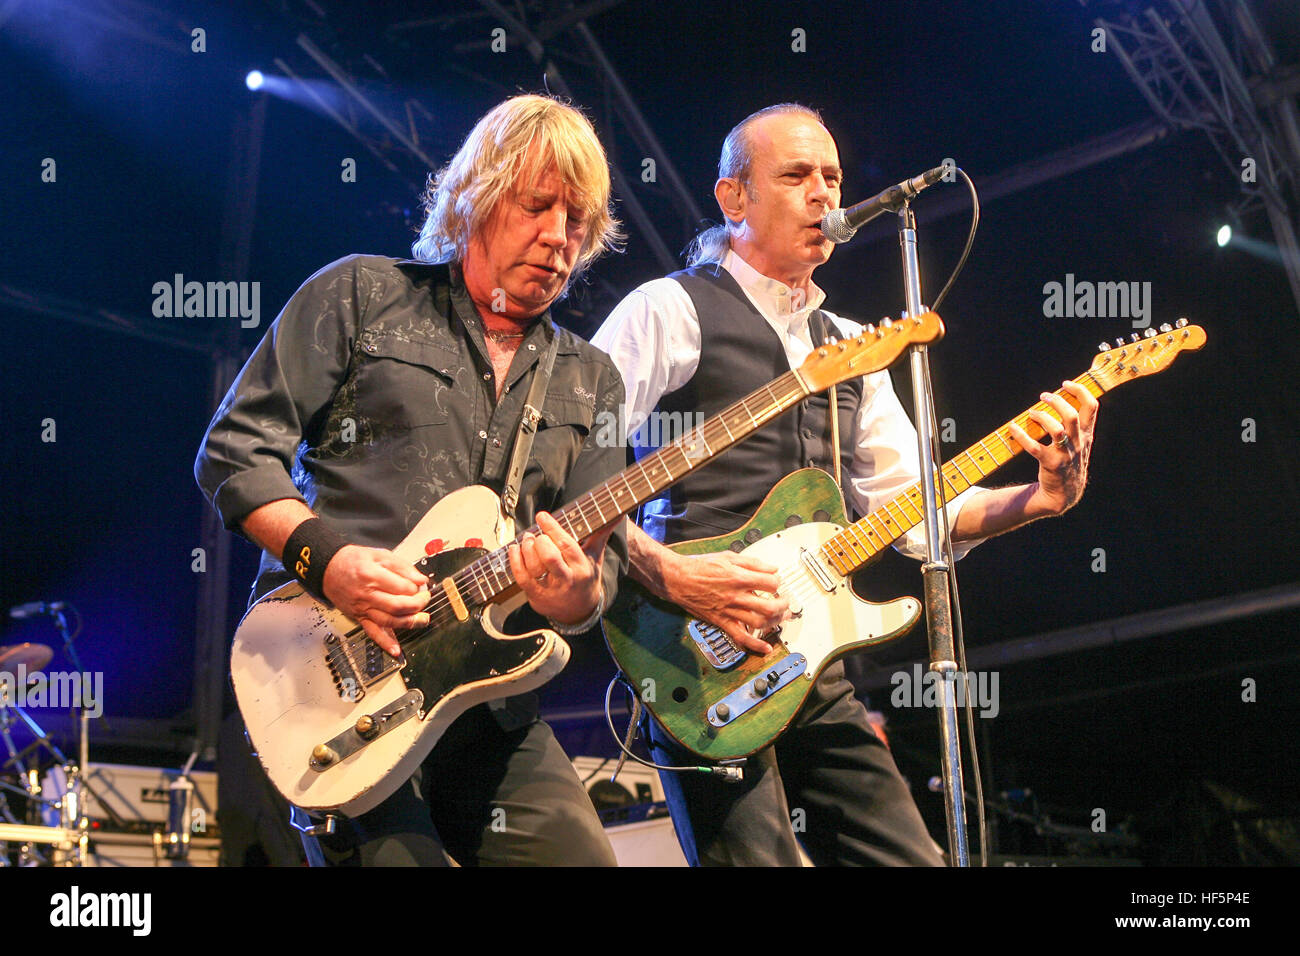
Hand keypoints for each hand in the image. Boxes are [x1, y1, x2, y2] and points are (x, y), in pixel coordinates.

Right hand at [322, 545, 430, 655]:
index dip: (417, 587)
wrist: (327, 570)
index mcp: (372, 575)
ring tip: (422, 620)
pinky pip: (373, 633)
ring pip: (389, 621)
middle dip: (417, 604)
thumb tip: (419, 578)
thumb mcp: (377, 554)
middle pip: (397, 606)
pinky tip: (396, 650)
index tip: (422, 585)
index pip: (402, 587)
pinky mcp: (359, 617)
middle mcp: (367, 594)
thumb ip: (400, 566)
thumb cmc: (351, 560)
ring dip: (409, 623)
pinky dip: (385, 643)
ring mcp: (363, 608)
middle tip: (425, 599)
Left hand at [509, 512, 616, 626]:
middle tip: (536, 534)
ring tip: (527, 539)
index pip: (567, 545)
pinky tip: (516, 549)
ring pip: (533, 566)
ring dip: (526, 548)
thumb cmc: (586, 578)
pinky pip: (521, 577)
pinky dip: (515, 560)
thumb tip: (620, 515)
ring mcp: (550, 589)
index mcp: (582, 568)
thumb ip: (602, 533)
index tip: (542, 516)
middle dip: (539, 541)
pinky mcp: (535, 595)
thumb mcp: (595, 557)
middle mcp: (566, 579)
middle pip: (549, 557)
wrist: (579, 611)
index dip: (552, 529)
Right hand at [663, 551, 788, 654]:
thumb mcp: (728, 556)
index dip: (777, 582)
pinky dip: (755, 645)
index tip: (776, 583)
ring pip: (759, 623)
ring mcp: (729, 611)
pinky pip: (740, 637)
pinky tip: (766, 647)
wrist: (678, 579)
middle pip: (769, 607)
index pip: (771, 583)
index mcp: (739, 577)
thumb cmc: (700, 567)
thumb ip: (753, 563)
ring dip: (775, 622)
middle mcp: (736, 596)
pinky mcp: (721, 622)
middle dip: (783, 606)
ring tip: (780, 618)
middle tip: (785, 603)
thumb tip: (772, 568)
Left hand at [1007, 380, 1097, 516]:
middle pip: (1072, 415)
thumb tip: (1062, 400)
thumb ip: (1077, 425)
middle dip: (1057, 402)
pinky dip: (1021, 436)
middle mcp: (1078, 443)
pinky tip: (1013, 428)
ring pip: (1056, 430)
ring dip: (1042, 417)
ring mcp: (1065, 454)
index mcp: (1086, 435)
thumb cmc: (1069, 463)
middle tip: (1043, 396)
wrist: (1065, 495)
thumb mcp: (1081, 444)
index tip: (1065, 384)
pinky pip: (1034, 448)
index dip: (1080, 391)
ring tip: (1031, 413)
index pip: (1092, 407)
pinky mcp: (1050, 464)